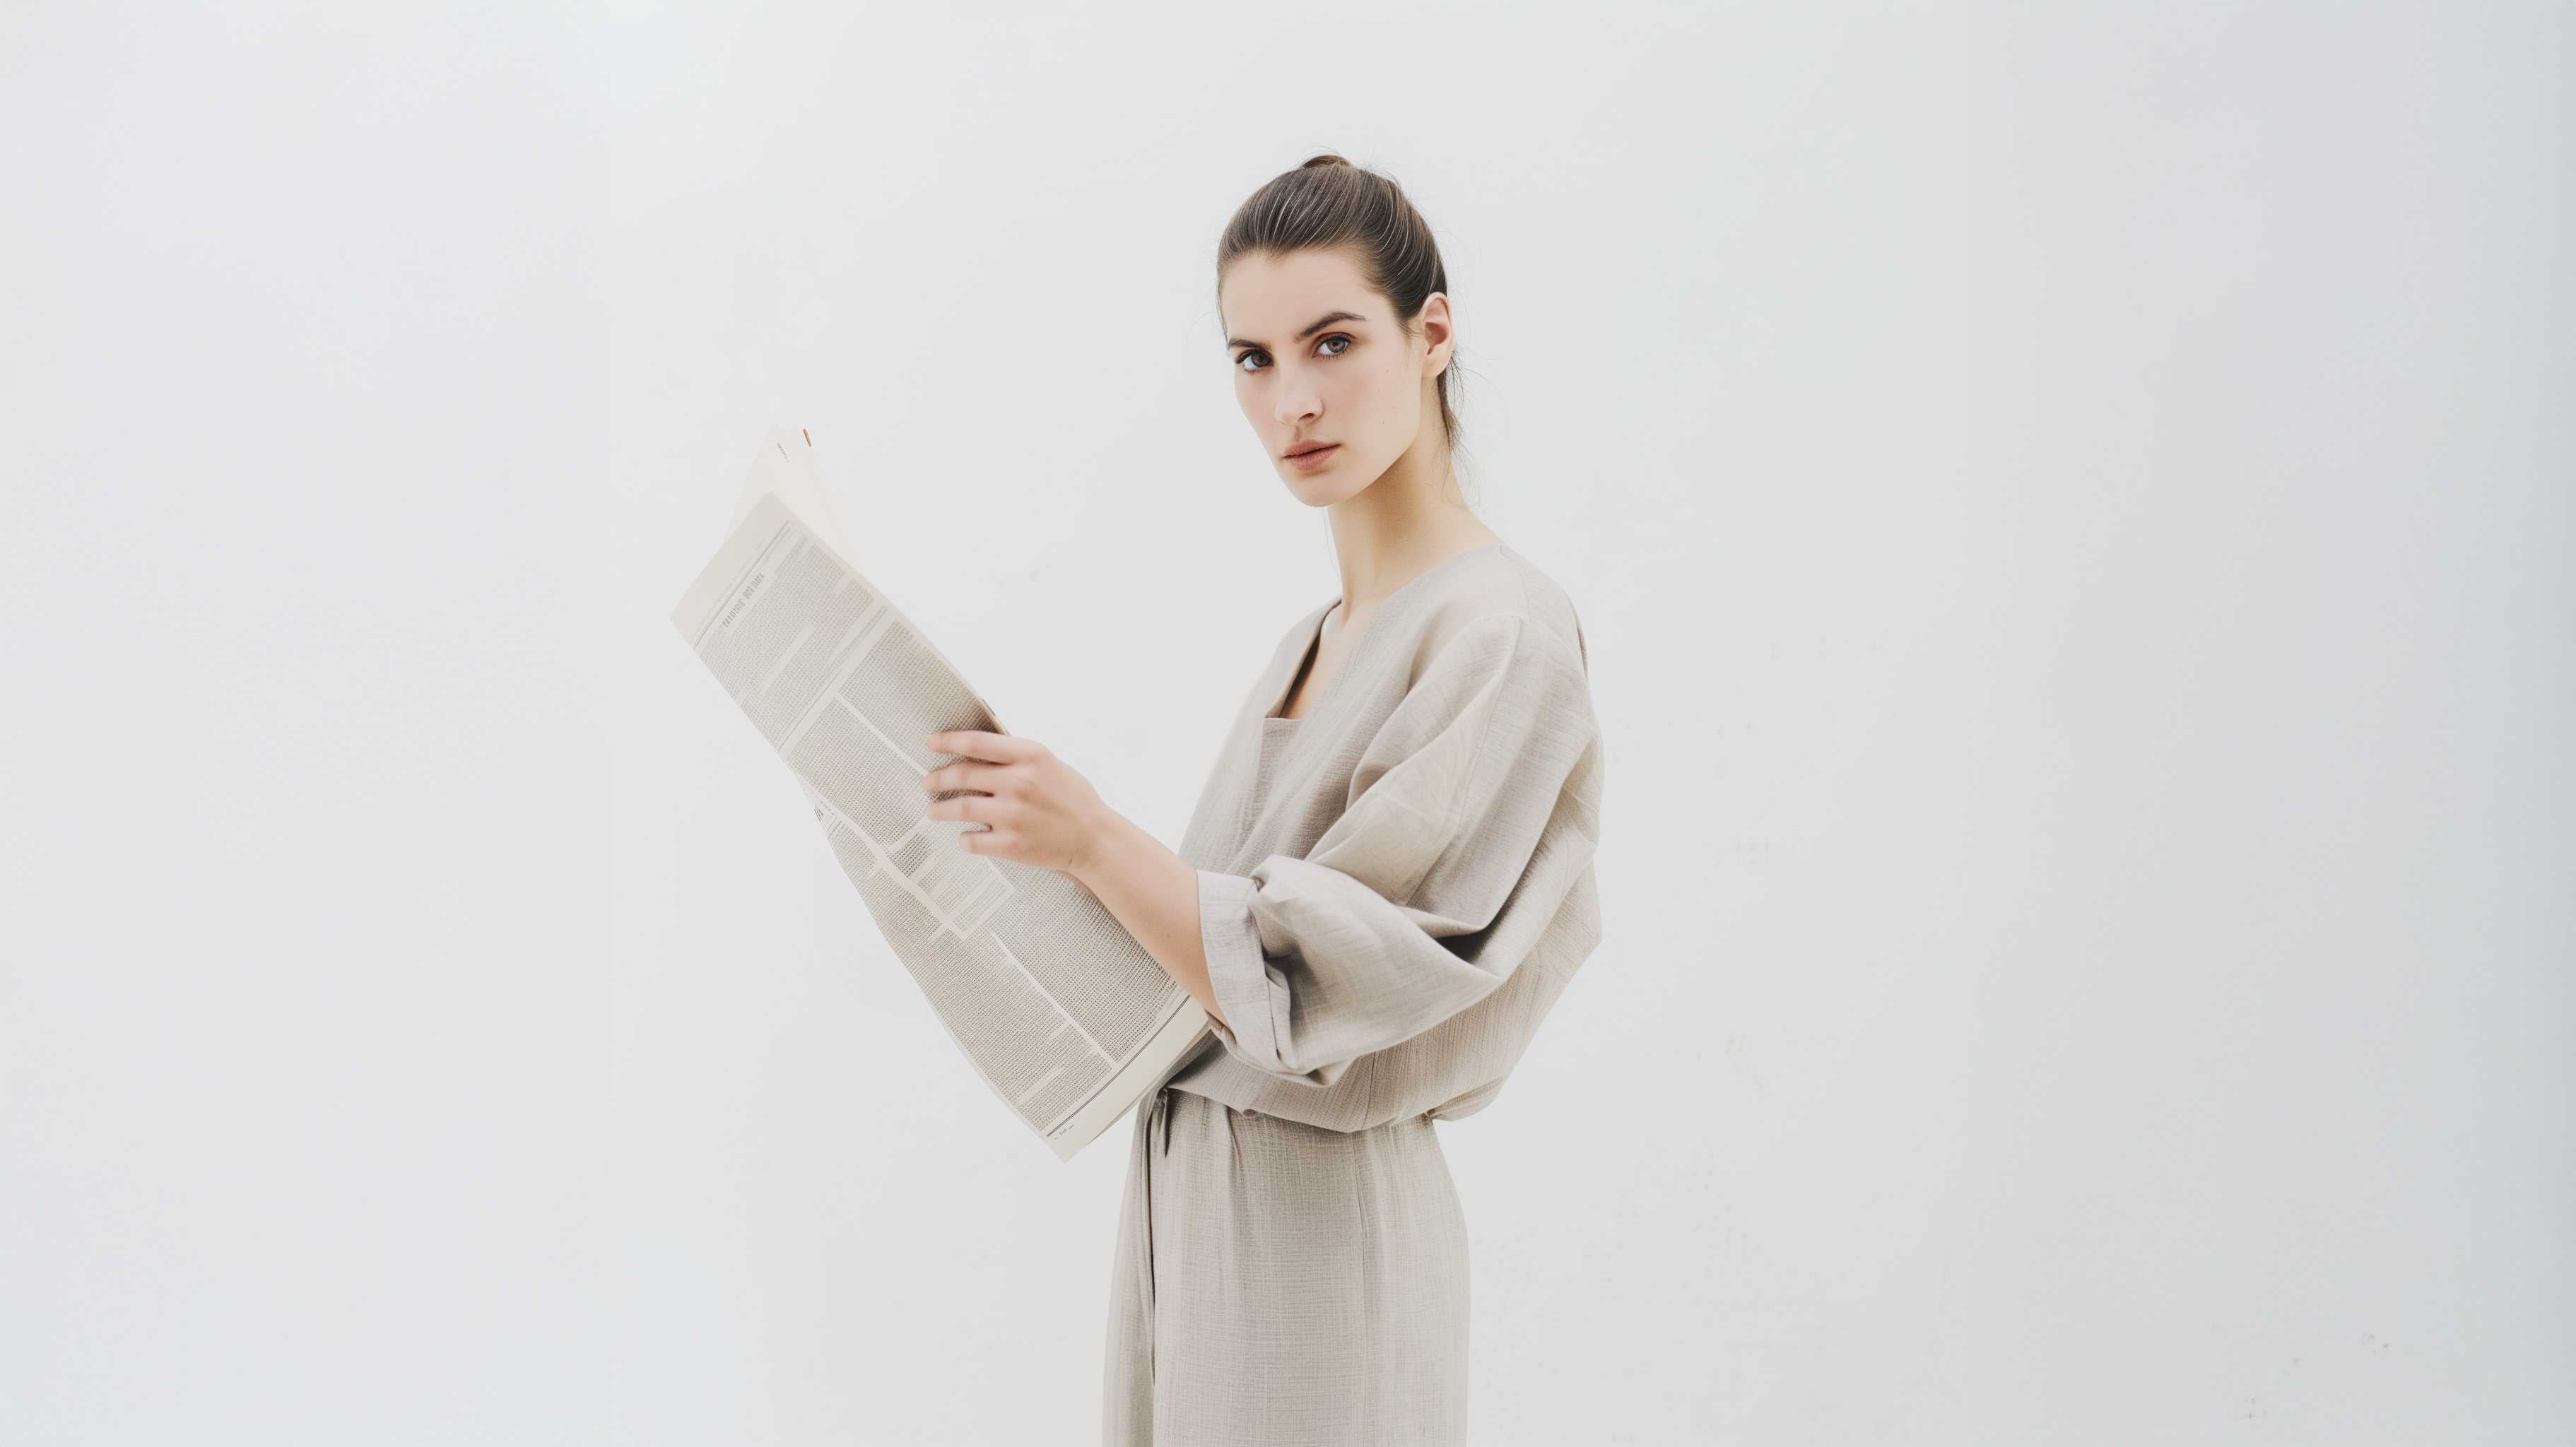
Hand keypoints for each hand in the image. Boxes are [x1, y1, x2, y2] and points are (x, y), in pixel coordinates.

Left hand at [922, 730, 1115, 874]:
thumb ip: (1015, 756)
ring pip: (960, 808)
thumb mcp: (1049, 763)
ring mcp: (1014, 815)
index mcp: (1031, 756)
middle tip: (928, 782)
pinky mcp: (1012, 845)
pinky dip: (964, 838)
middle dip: (937, 778)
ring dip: (940, 810)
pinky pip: (972, 840)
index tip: (932, 743)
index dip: (948, 741)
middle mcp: (1020, 783)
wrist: (1094, 838)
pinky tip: (964, 837)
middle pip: (962, 774)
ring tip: (933, 812)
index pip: (976, 743)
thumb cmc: (1071, 797)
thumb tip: (974, 750)